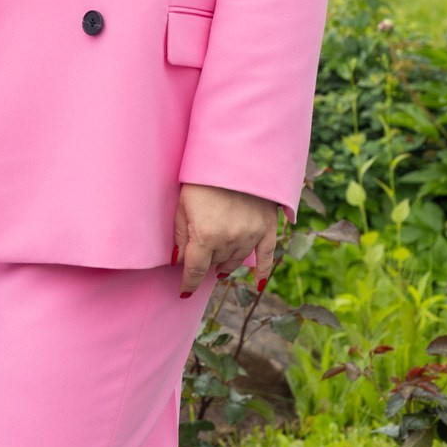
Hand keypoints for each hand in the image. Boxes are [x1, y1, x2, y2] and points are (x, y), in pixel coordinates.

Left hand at [175, 182, 281, 296]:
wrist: (237, 157)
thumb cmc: (202, 178)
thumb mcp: (182, 203)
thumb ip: (180, 234)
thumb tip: (179, 260)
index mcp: (205, 236)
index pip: (195, 269)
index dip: (189, 281)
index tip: (184, 290)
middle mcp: (229, 241)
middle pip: (215, 263)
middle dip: (205, 262)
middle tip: (199, 258)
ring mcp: (251, 236)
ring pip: (236, 261)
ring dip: (225, 263)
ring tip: (219, 265)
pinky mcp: (267, 229)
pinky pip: (266, 257)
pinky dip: (262, 271)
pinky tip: (256, 282)